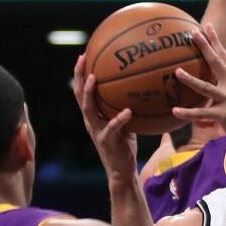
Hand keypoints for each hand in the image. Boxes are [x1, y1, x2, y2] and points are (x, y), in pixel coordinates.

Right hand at [73, 55, 138, 187]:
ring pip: (88, 108)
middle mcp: (91, 120)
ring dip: (90, 92)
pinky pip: (112, 127)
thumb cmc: (125, 144)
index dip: (81, 73)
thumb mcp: (127, 122)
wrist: (121, 170)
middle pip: (79, 94)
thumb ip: (129, 106)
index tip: (84, 54)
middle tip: (83, 58)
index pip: (83, 90)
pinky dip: (119, 119)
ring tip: (95, 78)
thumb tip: (146, 88)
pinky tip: (128, 112)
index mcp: (94, 115)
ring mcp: (97, 130)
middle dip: (79, 75)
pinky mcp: (107, 141)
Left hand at [171, 24, 225, 154]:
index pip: (224, 56)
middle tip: (193, 33)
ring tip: (177, 72)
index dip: (215, 41)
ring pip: (205, 88)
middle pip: (216, 63)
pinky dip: (188, 113)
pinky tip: (175, 111)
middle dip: (205, 47)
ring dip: (190, 79)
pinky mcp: (225, 116)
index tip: (207, 27)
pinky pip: (202, 114)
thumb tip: (217, 82)